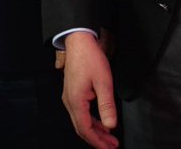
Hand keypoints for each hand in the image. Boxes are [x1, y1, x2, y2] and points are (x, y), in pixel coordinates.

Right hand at [62, 32, 118, 148]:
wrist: (78, 41)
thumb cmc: (90, 58)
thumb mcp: (104, 82)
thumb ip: (107, 105)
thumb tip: (110, 125)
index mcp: (76, 100)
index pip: (85, 129)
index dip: (97, 141)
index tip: (109, 148)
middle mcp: (69, 100)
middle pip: (81, 127)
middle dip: (97, 139)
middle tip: (112, 145)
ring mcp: (69, 96)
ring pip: (80, 121)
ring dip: (95, 131)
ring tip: (109, 137)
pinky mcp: (72, 92)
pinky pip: (80, 113)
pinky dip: (91, 121)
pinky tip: (101, 122)